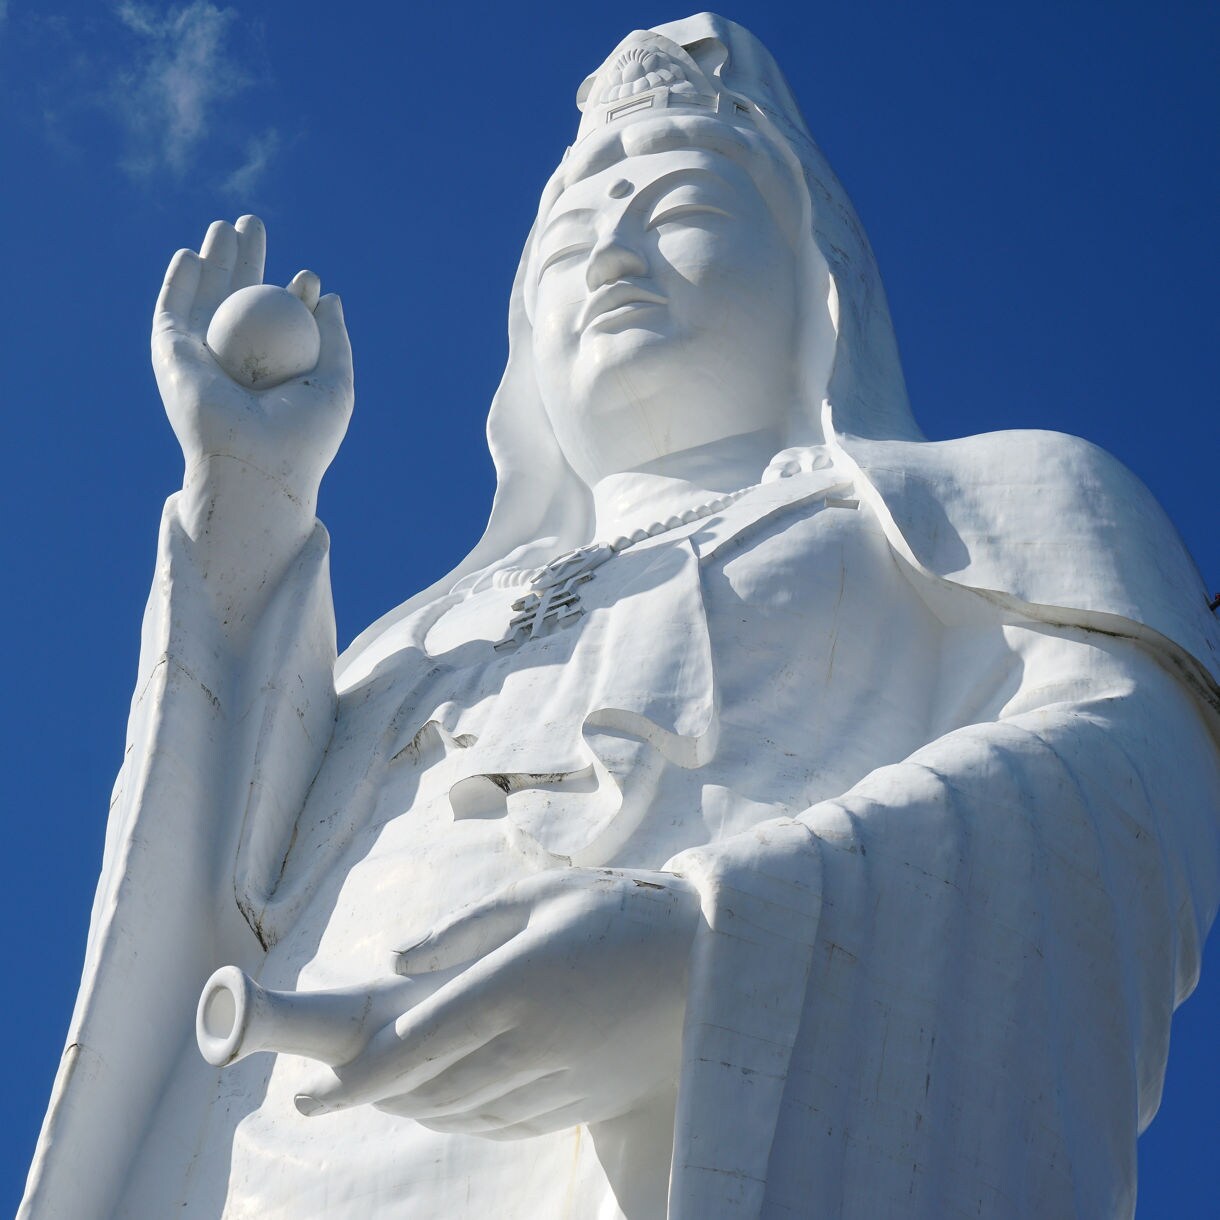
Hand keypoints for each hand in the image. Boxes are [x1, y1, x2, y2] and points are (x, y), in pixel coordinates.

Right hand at [152, 215, 352, 497]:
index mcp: (273, 375)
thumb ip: (336, 340)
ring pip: (205, 298)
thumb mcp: (336, 383)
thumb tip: (330, 298)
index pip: (281, 323)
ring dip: (213, 260)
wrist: (260, 465)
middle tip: (254, 224)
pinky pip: (173, 311)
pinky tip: (191, 254)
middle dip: (246, 261)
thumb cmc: (304, 437)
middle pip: (239, 301)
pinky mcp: (172, 358)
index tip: (309, 277)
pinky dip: (180, 282)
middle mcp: (235, 366)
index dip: (294, 295)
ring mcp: (201, 360)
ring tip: (224, 226)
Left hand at [296, 867, 699, 1138]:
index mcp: (515, 984)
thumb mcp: (541, 894)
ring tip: (383, 1096)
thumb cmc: (621, 910)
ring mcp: (562, 1081)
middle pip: (431, 1090)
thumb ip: (463, 930)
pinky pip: (508, 1125)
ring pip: (466, 1115)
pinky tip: (448, 1107)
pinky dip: (464, 1122)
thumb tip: (396, 963)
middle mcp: (533, 1043)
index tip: (307, 1095)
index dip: (354, 1080)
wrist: (714, 959)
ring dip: (415, 1111)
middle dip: (376, 1096)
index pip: (414, 1047)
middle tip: (336, 1088)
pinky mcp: (586, 1101)